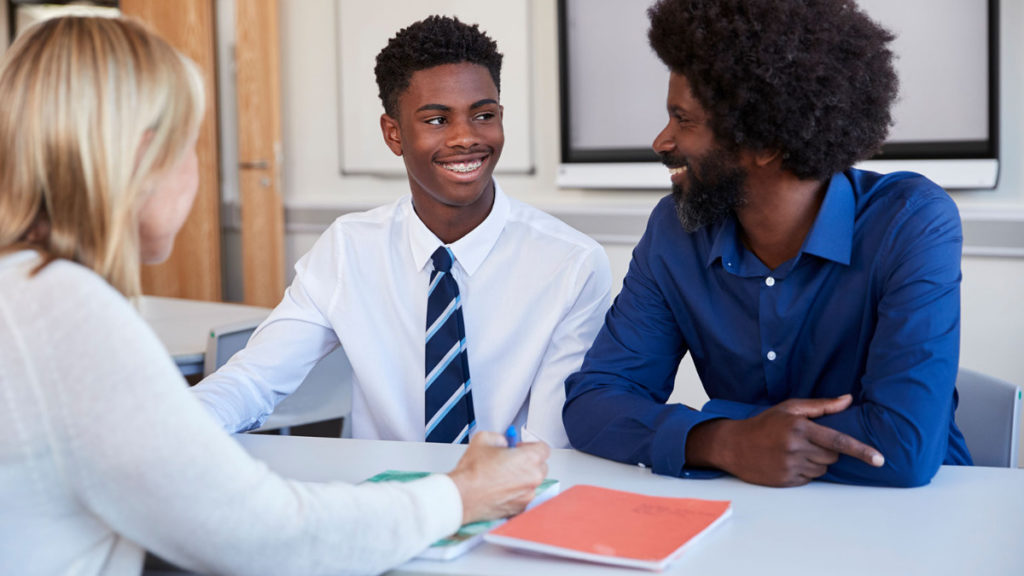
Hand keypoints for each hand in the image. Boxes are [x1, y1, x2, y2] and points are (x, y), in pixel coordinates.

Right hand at [447, 431, 549, 523]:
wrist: (462, 496)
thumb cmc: (472, 472)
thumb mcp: (484, 439)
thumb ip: (500, 438)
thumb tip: (503, 443)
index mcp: (529, 459)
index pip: (543, 448)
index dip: (530, 446)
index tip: (520, 447)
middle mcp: (533, 478)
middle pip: (541, 466)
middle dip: (528, 462)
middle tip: (511, 461)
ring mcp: (528, 495)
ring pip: (532, 483)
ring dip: (523, 478)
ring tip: (503, 477)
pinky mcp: (520, 508)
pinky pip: (524, 496)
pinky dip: (516, 493)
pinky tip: (501, 489)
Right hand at [687, 394, 883, 486]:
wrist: (734, 445)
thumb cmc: (764, 423)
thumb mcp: (790, 407)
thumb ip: (821, 405)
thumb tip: (848, 399)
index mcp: (799, 427)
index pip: (838, 440)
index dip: (861, 450)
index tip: (879, 459)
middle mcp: (796, 448)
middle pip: (832, 456)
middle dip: (828, 450)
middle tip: (808, 441)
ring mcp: (790, 466)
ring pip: (823, 469)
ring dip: (817, 462)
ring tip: (795, 451)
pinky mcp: (786, 480)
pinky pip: (810, 479)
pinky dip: (805, 471)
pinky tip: (788, 461)